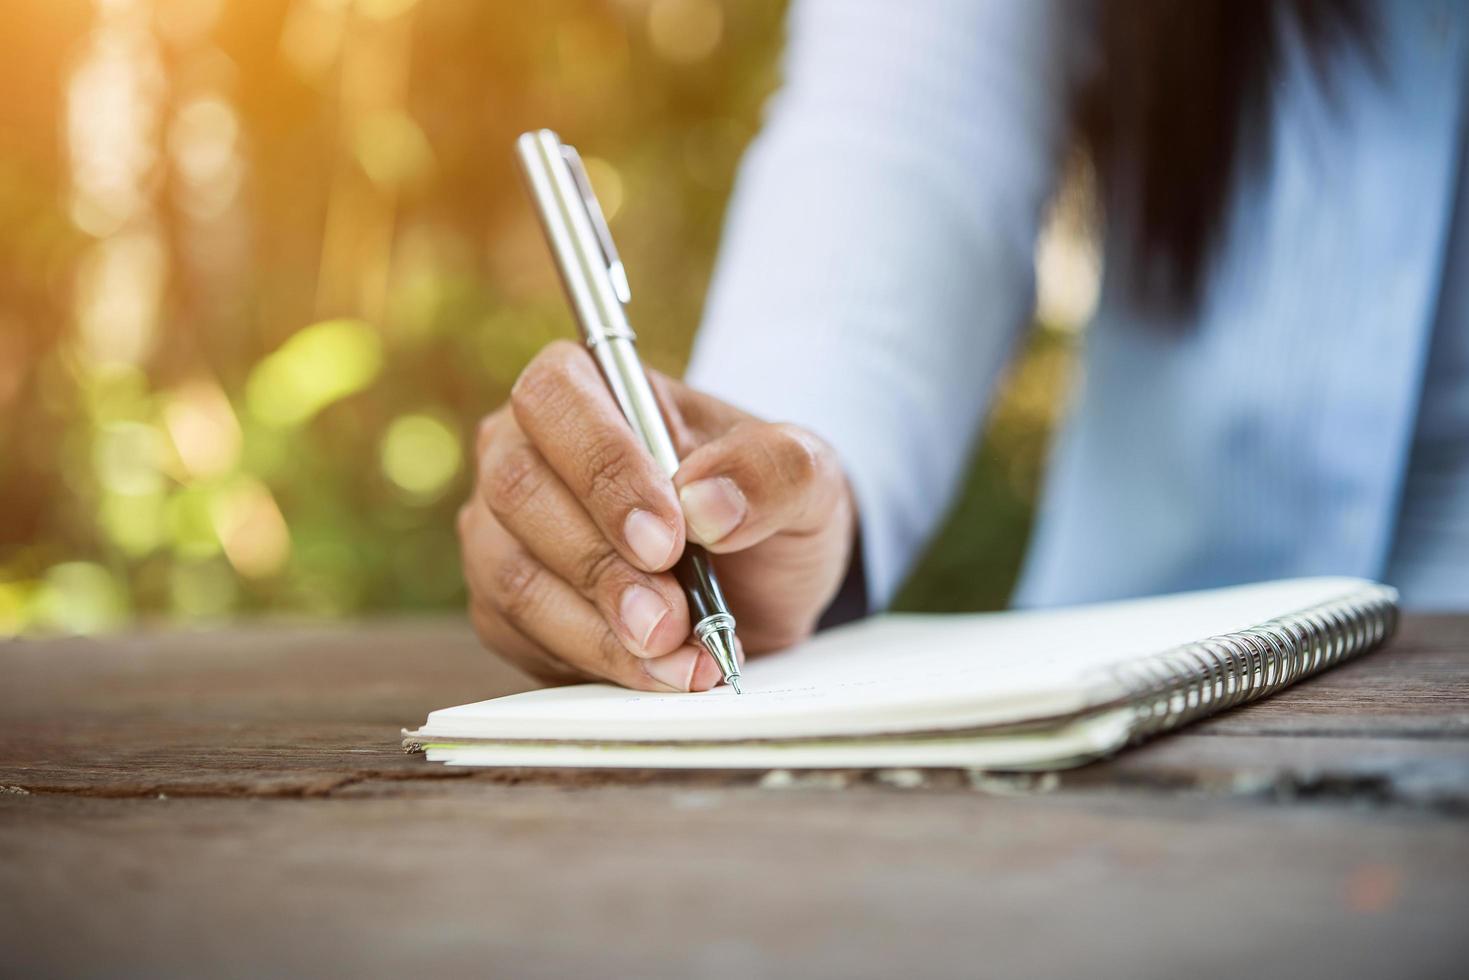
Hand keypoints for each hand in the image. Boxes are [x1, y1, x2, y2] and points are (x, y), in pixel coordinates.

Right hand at [459, 340, 856, 691]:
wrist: (761, 581)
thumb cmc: (764, 503)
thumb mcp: (805, 476)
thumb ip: (772, 470)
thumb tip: (706, 503)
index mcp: (587, 385)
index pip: (556, 398)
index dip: (602, 468)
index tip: (667, 537)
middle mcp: (524, 449)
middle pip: (518, 491)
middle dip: (601, 566)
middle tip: (672, 617)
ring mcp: (503, 531)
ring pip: (512, 576)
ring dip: (600, 629)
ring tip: (681, 656)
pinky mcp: (505, 607)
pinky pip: (520, 637)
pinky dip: (596, 663)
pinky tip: (661, 673)